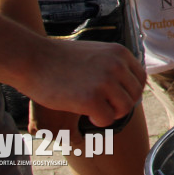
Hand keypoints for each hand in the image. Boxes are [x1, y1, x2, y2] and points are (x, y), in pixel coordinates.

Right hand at [25, 38, 144, 128]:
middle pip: (135, 95)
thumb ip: (112, 64)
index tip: (116, 98)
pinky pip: (108, 119)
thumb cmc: (59, 58)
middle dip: (121, 105)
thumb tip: (125, 85)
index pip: (140, 78)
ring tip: (95, 111)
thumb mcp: (96, 52)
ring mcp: (105, 82)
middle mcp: (117, 66)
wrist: (33, 58)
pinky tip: (87, 116)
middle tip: (104, 107)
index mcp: (120, 53)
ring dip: (111, 114)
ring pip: (125, 109)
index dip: (130, 92)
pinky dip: (99, 122)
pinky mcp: (91, 99)